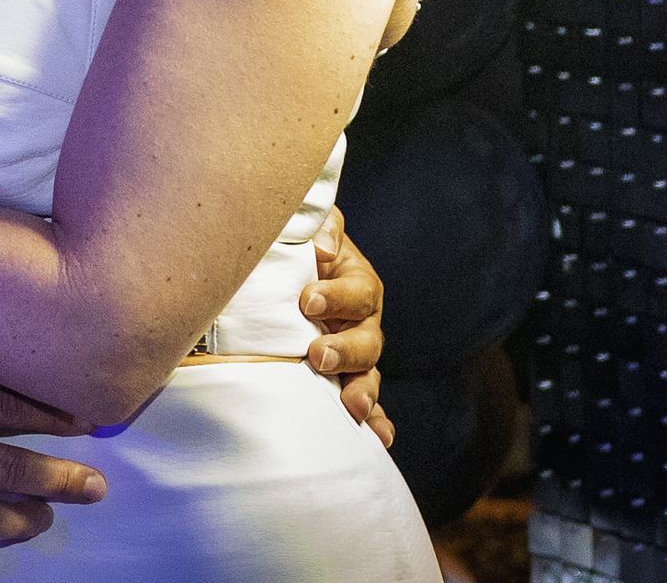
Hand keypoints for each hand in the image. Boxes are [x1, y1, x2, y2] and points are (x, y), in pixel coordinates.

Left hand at [303, 204, 393, 446]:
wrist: (286, 271)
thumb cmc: (299, 246)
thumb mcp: (312, 227)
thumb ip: (322, 227)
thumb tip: (323, 248)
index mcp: (358, 284)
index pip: (358, 292)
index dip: (337, 297)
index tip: (307, 300)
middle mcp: (362, 323)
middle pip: (367, 340)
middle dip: (345, 351)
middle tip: (318, 355)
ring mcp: (355, 355)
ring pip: (367, 376)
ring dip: (362, 393)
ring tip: (352, 407)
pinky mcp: (345, 379)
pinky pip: (367, 404)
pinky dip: (376, 422)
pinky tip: (379, 439)